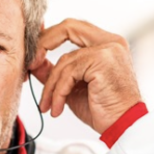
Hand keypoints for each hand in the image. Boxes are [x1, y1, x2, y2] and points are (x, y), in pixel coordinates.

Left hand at [29, 19, 141, 134]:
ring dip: (51, 86)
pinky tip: (57, 108)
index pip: (72, 28)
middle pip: (68, 27)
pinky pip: (68, 74)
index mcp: (106, 43)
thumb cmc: (103, 109)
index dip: (49, 37)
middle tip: (31, 64)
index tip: (35, 55)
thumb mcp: (72, 86)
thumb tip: (34, 62)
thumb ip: (55, 71)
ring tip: (49, 105)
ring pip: (64, 61)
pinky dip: (58, 93)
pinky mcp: (102, 62)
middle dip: (43, 44)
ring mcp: (108, 50)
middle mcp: (110, 42)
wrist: (122, 126)